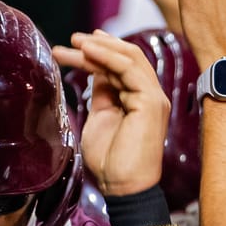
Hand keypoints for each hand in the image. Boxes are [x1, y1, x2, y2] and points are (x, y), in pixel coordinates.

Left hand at [53, 31, 169, 195]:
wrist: (121, 186)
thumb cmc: (109, 160)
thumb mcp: (100, 118)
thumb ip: (102, 95)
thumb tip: (96, 74)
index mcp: (137, 98)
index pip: (122, 65)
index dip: (102, 51)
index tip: (78, 44)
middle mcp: (148, 95)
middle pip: (126, 57)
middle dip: (99, 44)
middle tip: (73, 39)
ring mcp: (152, 97)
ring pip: (129, 58)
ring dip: (100, 47)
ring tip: (75, 42)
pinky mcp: (151, 102)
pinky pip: (129, 70)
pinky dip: (108, 57)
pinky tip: (88, 52)